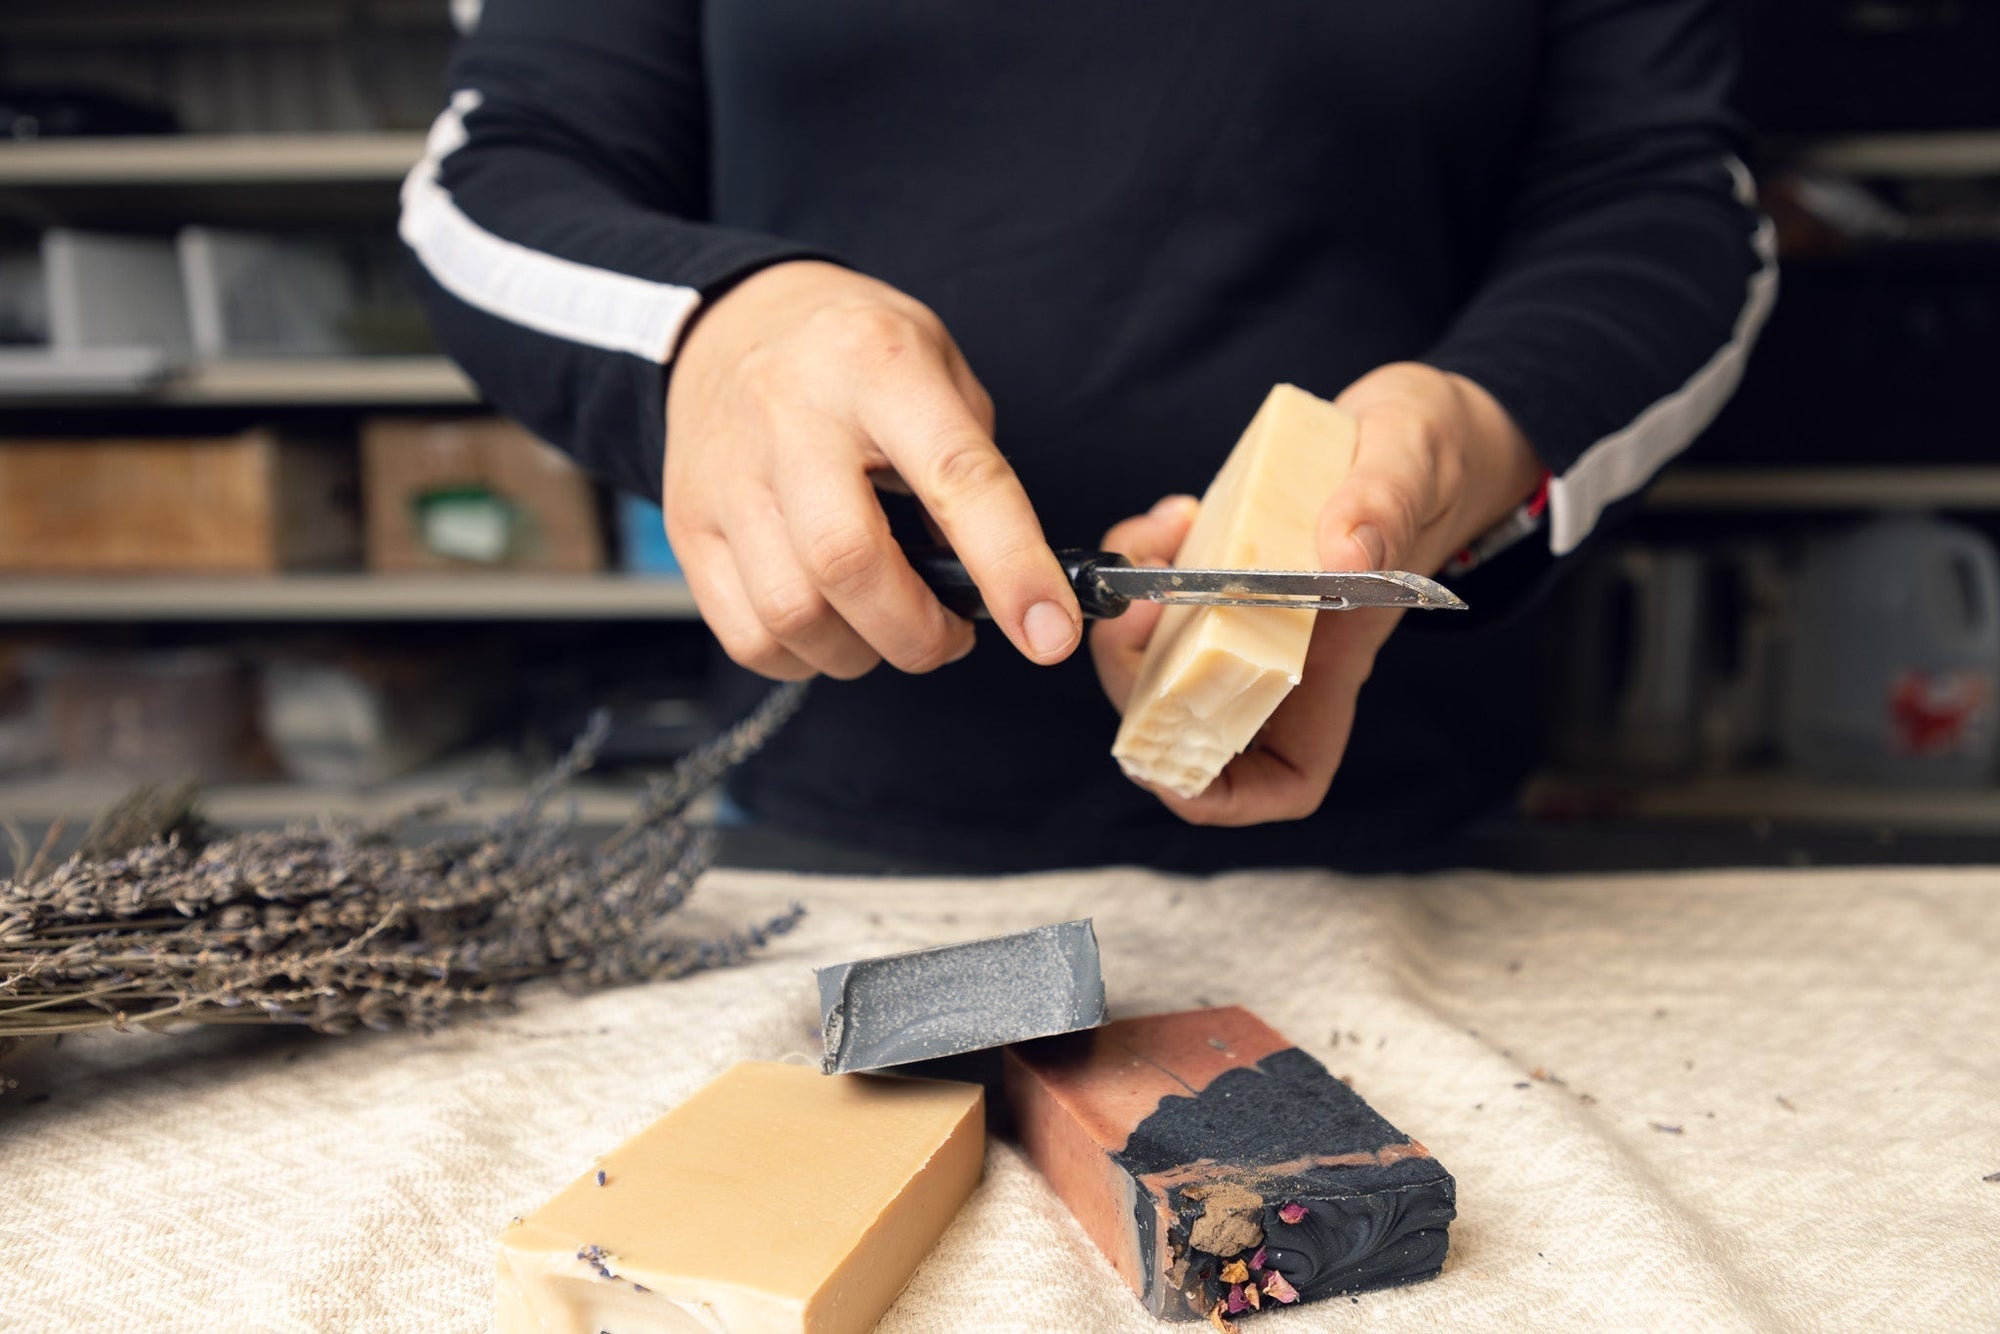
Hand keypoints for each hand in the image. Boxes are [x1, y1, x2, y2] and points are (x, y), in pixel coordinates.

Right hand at [663, 260, 1081, 680]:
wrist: (728, 323)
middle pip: (849, 562)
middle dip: (919, 632)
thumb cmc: (854, 357)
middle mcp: (791, 417)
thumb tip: (1008, 585)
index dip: (1011, 566)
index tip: (1050, 632)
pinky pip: (747, 635)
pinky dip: (803, 656)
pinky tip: (829, 625)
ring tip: (889, 624)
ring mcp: (728, 476)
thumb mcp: (937, 370)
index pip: (957, 478)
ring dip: (861, 652)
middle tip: (951, 634)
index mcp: (879, 367)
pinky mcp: (689, 526)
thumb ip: (974, 470)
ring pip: (792, 613)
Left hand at [1092, 362, 1544, 824]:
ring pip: (1159, 656)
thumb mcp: (1413, 461)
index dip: (1227, 797)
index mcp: (1337, 662)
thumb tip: (1343, 555)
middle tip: (1129, 607)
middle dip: (1137, 679)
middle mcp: (1282, 650)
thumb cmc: (1429, 455)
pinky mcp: (1220, 568)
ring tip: (1156, 542)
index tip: (1174, 774)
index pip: (1286, 777)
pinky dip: (1143, 559)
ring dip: (1130, 611)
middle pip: (1191, 718)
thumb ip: (1381, 508)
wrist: (1415, 423)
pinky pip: (1157, 594)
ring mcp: (1245, 611)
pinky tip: (1171, 517)